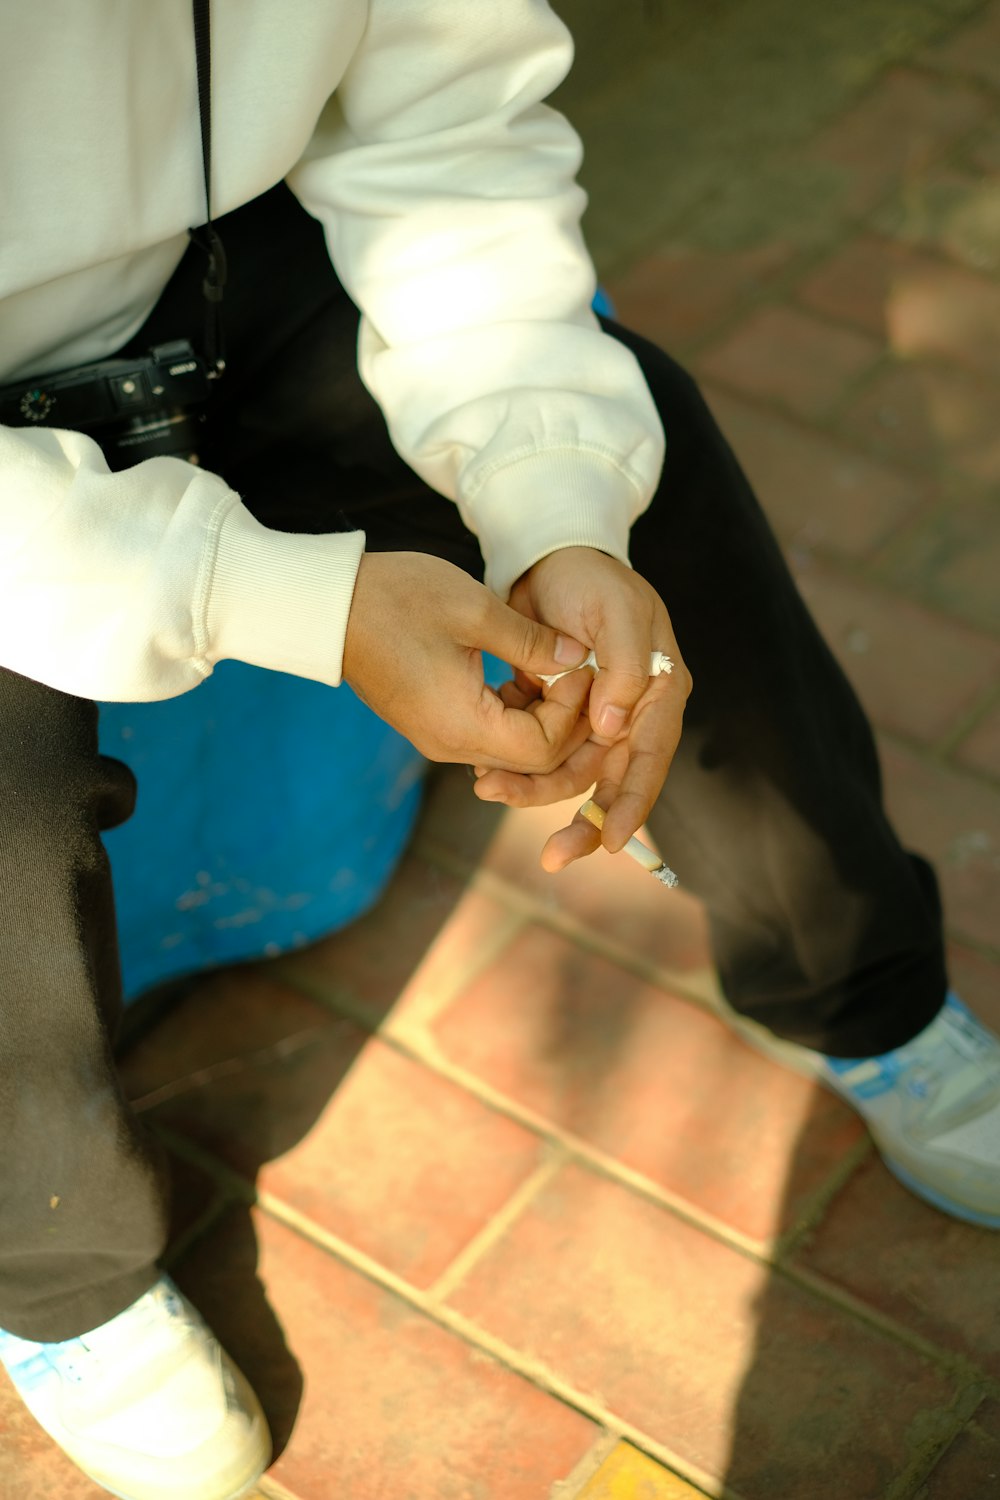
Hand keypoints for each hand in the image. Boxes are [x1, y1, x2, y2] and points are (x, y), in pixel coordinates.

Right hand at [342, 550, 594, 769]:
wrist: (329, 604)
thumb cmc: (397, 599)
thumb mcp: (475, 610)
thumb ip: (532, 642)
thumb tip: (577, 658)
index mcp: (463, 724)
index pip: (543, 751)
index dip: (573, 715)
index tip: (580, 669)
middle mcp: (450, 744)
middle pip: (531, 762)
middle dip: (565, 725)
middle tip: (579, 676)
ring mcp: (437, 738)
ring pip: (510, 752)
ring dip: (540, 720)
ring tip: (553, 672)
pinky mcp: (430, 724)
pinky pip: (487, 737)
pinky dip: (513, 716)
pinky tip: (520, 678)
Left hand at [473, 547, 691, 869]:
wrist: (547, 555)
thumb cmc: (591, 577)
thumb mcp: (614, 612)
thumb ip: (621, 667)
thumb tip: (614, 727)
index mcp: (657, 691)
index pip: (650, 758)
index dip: (632, 803)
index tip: (610, 843)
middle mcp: (630, 712)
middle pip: (611, 780)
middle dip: (583, 821)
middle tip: (555, 857)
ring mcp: (594, 714)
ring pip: (568, 770)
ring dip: (534, 788)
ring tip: (492, 793)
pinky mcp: (557, 710)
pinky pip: (539, 750)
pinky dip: (516, 763)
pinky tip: (486, 773)